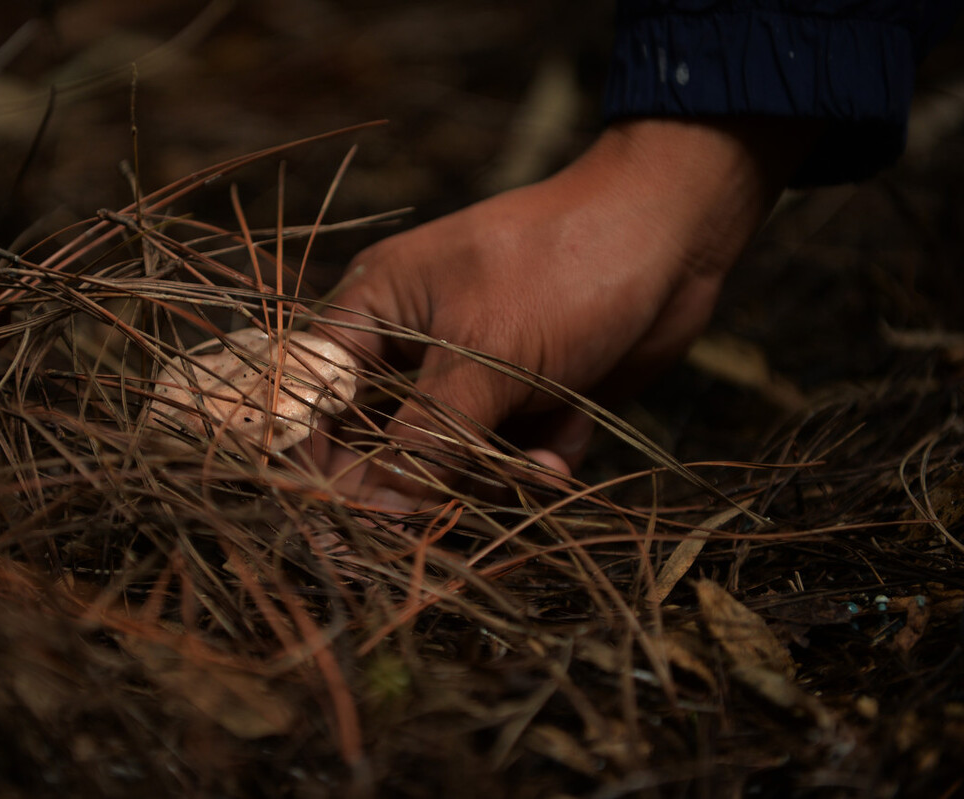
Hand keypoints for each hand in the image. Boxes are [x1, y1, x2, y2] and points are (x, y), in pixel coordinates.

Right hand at [321, 118, 816, 509]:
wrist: (672, 237)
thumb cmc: (563, 271)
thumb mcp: (484, 356)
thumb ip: (425, 440)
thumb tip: (376, 515)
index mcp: (371, 314)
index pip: (310, 400)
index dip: (317, 463)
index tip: (345, 521)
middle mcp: (406, 349)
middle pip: (377, 446)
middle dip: (425, 481)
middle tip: (459, 509)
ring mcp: (463, 377)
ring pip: (446, 463)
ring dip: (492, 475)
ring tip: (539, 464)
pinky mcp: (516, 399)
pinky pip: (502, 457)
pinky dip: (535, 459)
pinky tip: (565, 441)